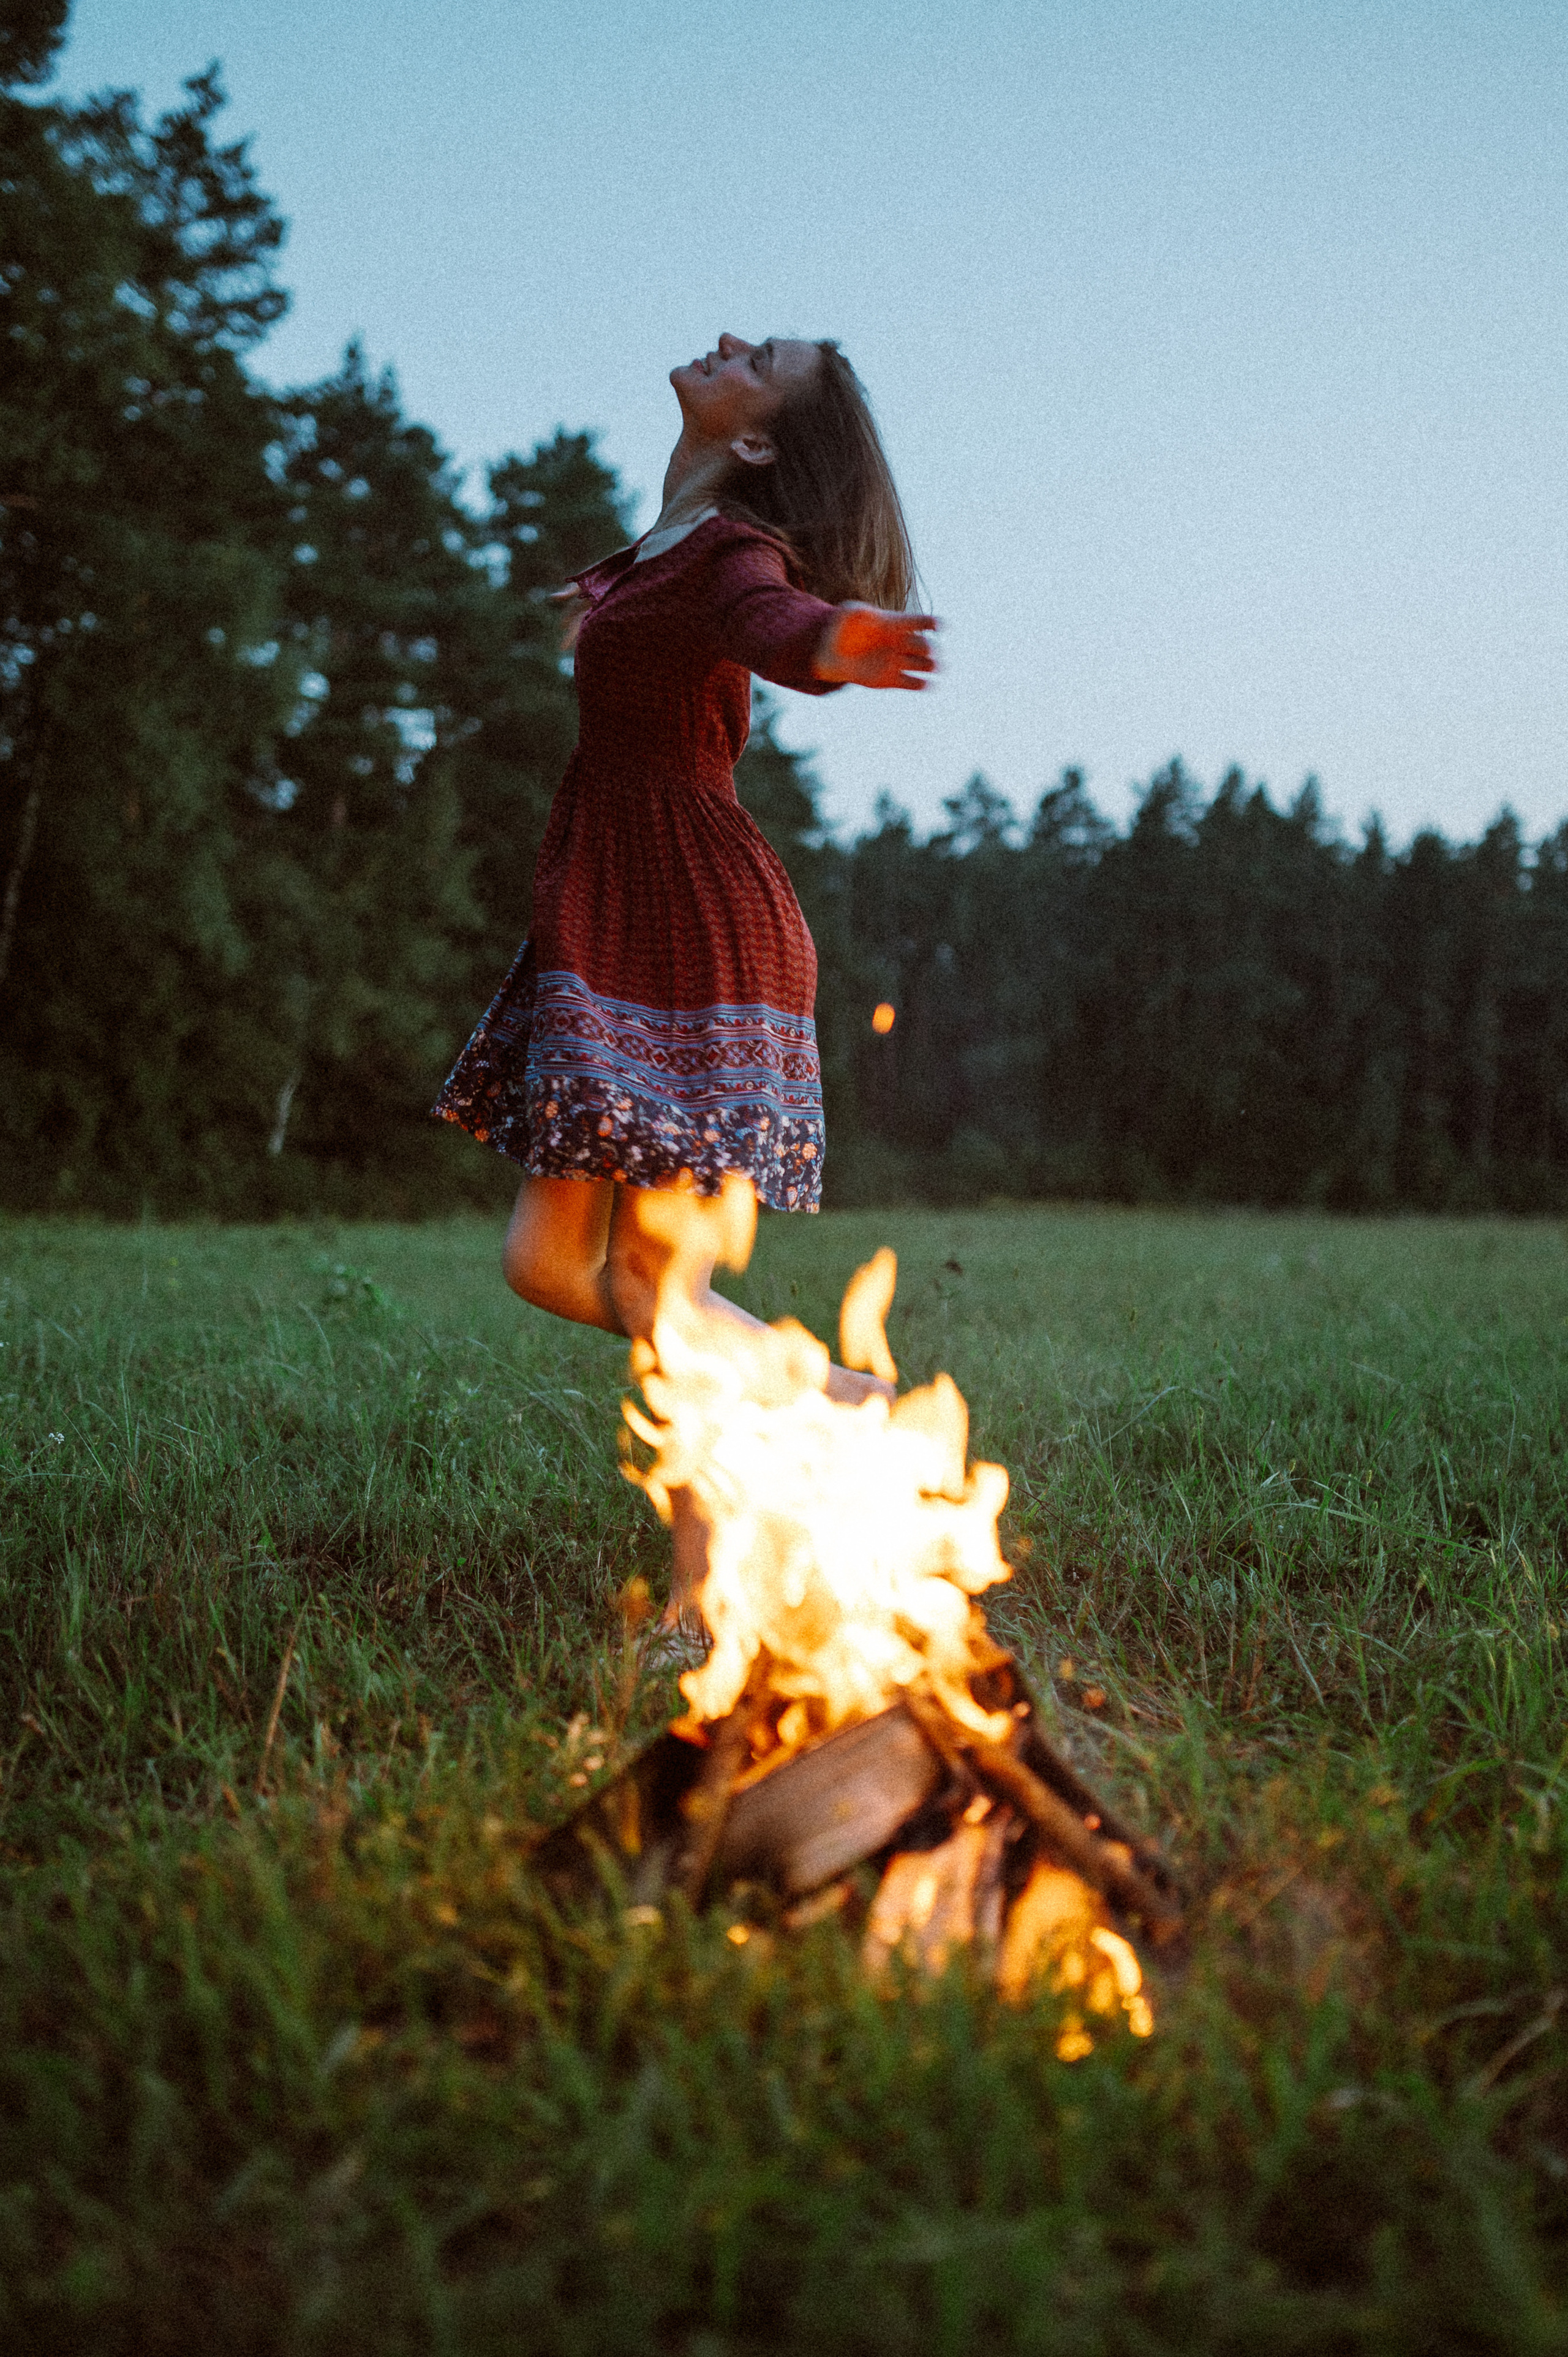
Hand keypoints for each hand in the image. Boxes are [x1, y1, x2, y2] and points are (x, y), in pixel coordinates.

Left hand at [815, 602, 939, 689]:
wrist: (831, 657)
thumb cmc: (841, 630)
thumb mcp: (845, 614)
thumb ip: (856, 610)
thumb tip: (866, 612)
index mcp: (895, 625)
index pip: (919, 622)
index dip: (932, 623)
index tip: (939, 627)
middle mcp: (901, 644)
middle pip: (925, 646)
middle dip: (930, 649)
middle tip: (928, 651)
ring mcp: (898, 663)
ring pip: (925, 665)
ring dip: (933, 666)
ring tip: (934, 667)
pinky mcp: (892, 681)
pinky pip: (913, 684)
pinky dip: (923, 685)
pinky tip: (926, 685)